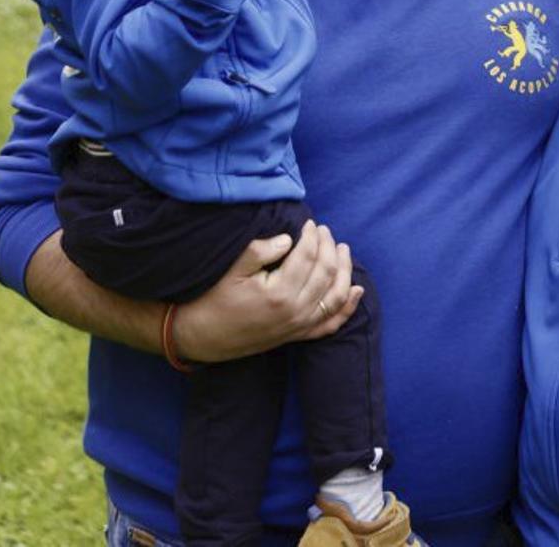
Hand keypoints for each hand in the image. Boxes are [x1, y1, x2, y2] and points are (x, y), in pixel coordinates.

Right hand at [174, 220, 361, 362]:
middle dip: (329, 247)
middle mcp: (295, 311)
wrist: (201, 336)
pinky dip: (347, 308)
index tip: (310, 223)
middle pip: (327, 273)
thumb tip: (288, 239)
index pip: (308, 256)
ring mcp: (299, 326)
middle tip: (325, 231)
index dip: (312, 236)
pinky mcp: (298, 336)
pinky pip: (331, 324)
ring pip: (336, 296)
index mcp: (279, 293)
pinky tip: (357, 291)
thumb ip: (260, 251)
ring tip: (343, 249)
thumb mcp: (232, 270)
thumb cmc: (214, 299)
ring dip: (345, 270)